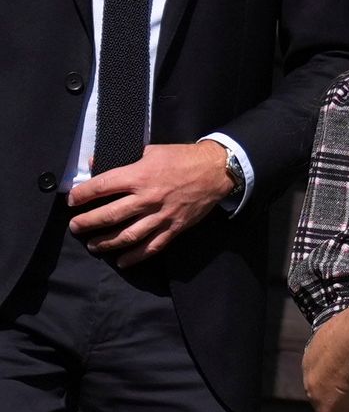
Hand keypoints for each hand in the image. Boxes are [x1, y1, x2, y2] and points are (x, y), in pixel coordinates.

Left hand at [67, 141, 235, 266]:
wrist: (213, 172)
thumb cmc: (181, 158)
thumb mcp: (149, 149)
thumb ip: (123, 158)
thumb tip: (97, 164)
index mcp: (138, 175)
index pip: (102, 187)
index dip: (83, 195)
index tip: (72, 200)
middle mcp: (146, 198)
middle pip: (110, 214)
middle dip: (88, 223)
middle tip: (75, 227)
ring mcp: (160, 216)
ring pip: (128, 235)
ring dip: (107, 243)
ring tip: (93, 246)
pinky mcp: (173, 229)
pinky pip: (151, 247)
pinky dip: (135, 257)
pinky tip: (122, 261)